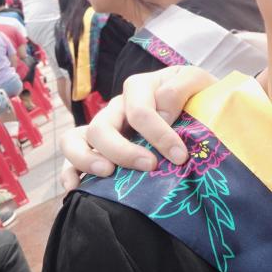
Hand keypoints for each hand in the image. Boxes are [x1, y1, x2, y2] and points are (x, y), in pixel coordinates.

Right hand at [59, 66, 215, 188]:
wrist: (202, 107)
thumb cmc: (198, 97)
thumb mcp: (198, 81)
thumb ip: (180, 88)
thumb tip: (161, 114)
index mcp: (139, 88)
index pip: (139, 112)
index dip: (159, 135)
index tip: (179, 157)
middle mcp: (116, 107)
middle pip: (102, 127)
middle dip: (123, 151)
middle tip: (150, 167)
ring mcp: (104, 128)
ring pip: (75, 140)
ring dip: (87, 159)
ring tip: (108, 174)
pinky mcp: (96, 149)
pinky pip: (69, 159)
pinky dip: (68, 174)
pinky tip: (76, 190)